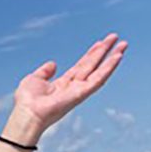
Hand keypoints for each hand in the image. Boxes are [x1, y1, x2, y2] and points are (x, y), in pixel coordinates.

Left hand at [8, 33, 127, 141]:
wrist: (27, 113)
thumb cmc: (27, 102)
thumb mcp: (34, 79)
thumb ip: (44, 71)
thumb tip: (53, 64)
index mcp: (63, 84)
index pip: (81, 66)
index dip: (91, 54)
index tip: (100, 42)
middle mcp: (74, 87)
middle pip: (93, 65)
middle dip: (104, 51)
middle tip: (116, 38)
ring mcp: (79, 91)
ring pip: (100, 71)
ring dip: (112, 58)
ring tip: (123, 45)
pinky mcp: (82, 94)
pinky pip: (99, 79)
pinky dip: (109, 68)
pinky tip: (118, 57)